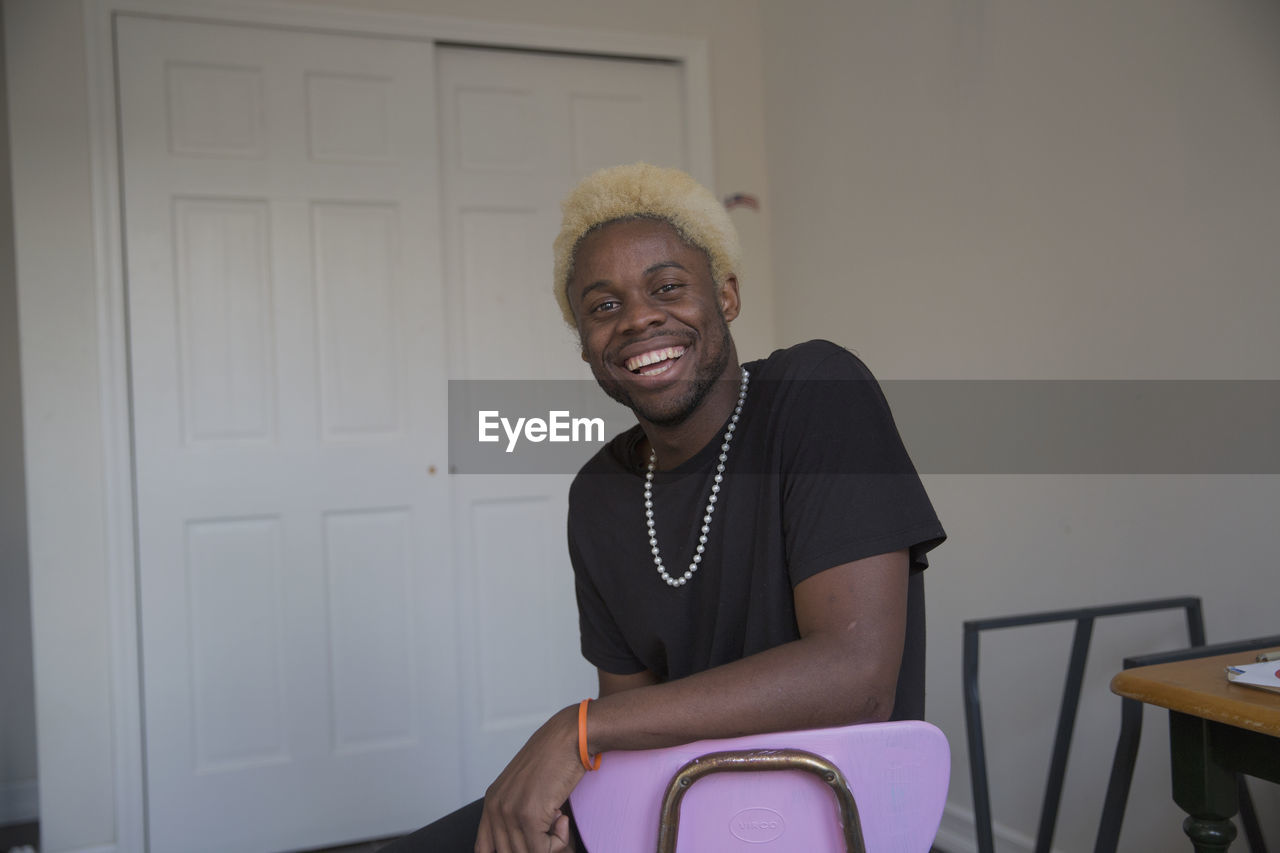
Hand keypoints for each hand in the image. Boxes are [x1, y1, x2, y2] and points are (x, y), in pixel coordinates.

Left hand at [475, 704, 583, 852]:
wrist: (569, 737)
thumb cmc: (554, 760)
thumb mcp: (525, 788)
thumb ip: (516, 814)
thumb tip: (525, 847)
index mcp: (491, 802)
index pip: (484, 849)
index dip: (506, 852)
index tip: (531, 845)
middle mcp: (495, 808)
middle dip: (535, 849)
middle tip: (552, 832)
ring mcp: (510, 812)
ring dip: (549, 846)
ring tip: (558, 822)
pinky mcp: (529, 816)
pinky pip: (543, 850)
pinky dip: (559, 842)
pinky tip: (562, 818)